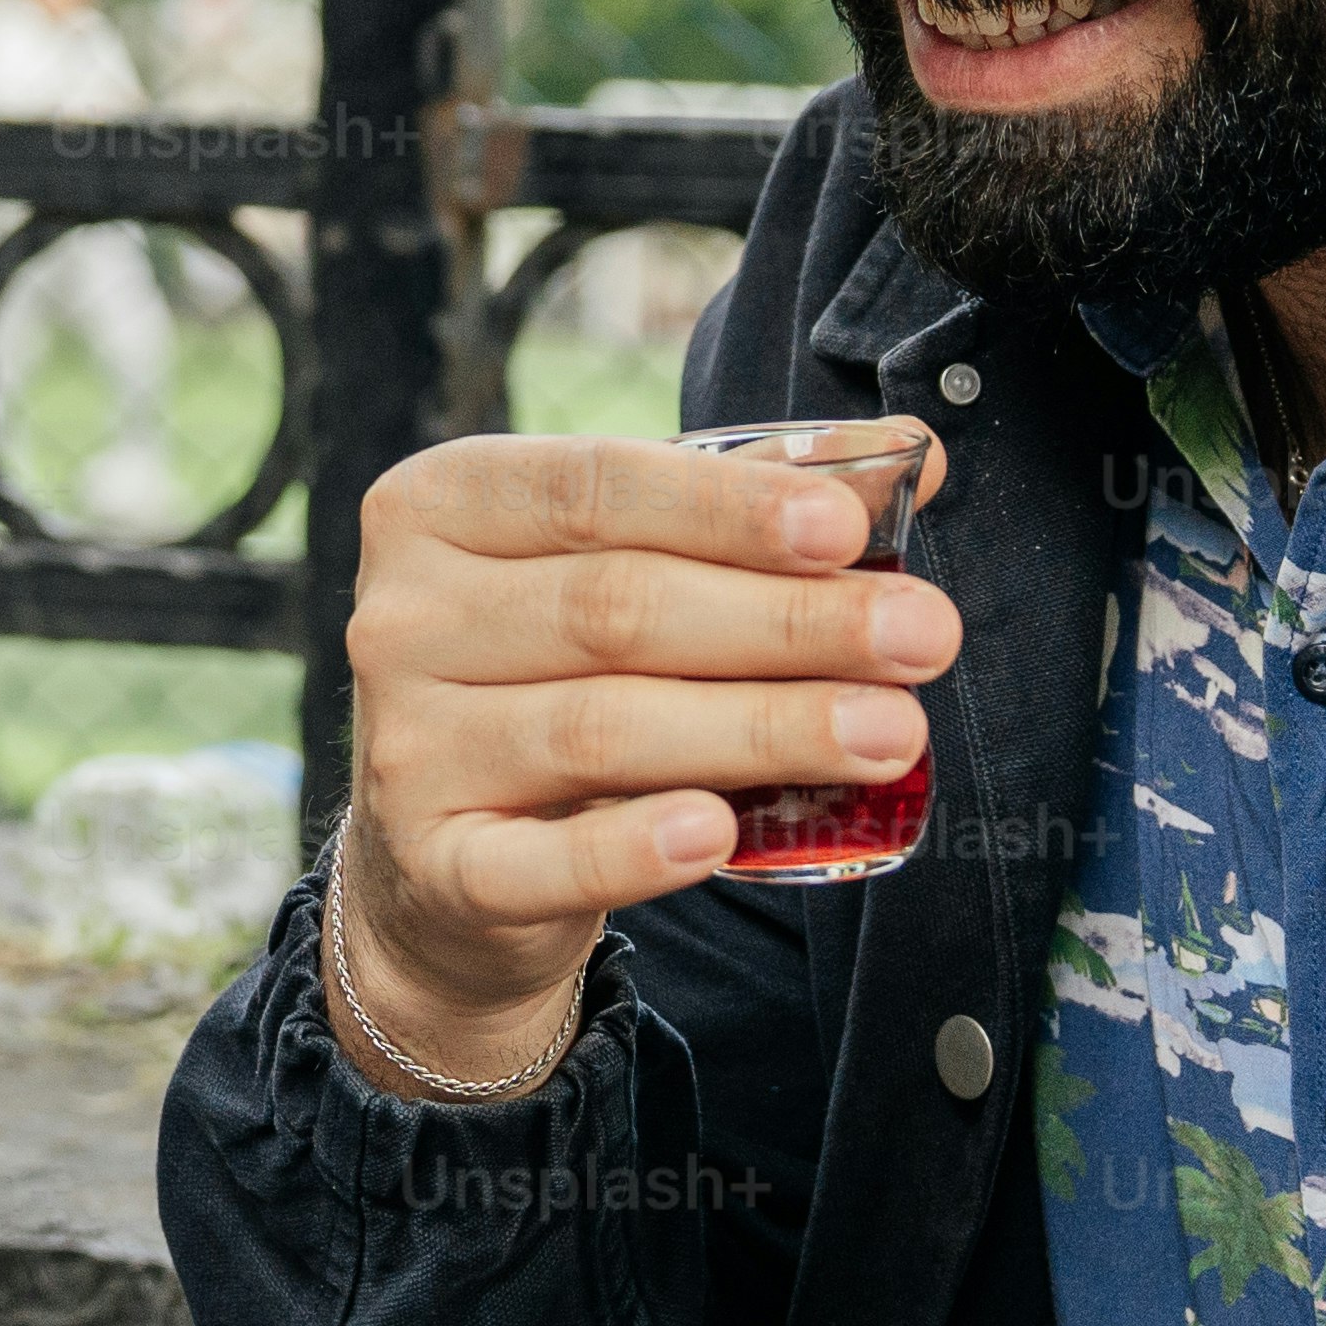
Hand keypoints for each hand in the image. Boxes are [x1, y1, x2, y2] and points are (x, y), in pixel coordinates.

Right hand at [333, 427, 962, 1088]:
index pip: (594, 487)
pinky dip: (633, 849)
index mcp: (442, 505)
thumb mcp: (630, 569)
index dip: (727, 507)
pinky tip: (720, 830)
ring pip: (601, 728)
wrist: (452, 859)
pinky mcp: (433, 866)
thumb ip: (750, 510)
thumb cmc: (562, 675)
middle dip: (787, 623)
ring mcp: (406, 746)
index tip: (848, 527)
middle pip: (615, 609)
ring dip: (762, 729)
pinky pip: (542, 862)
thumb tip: (911, 460)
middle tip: (923, 636)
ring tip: (889, 733)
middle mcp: (402, 617)